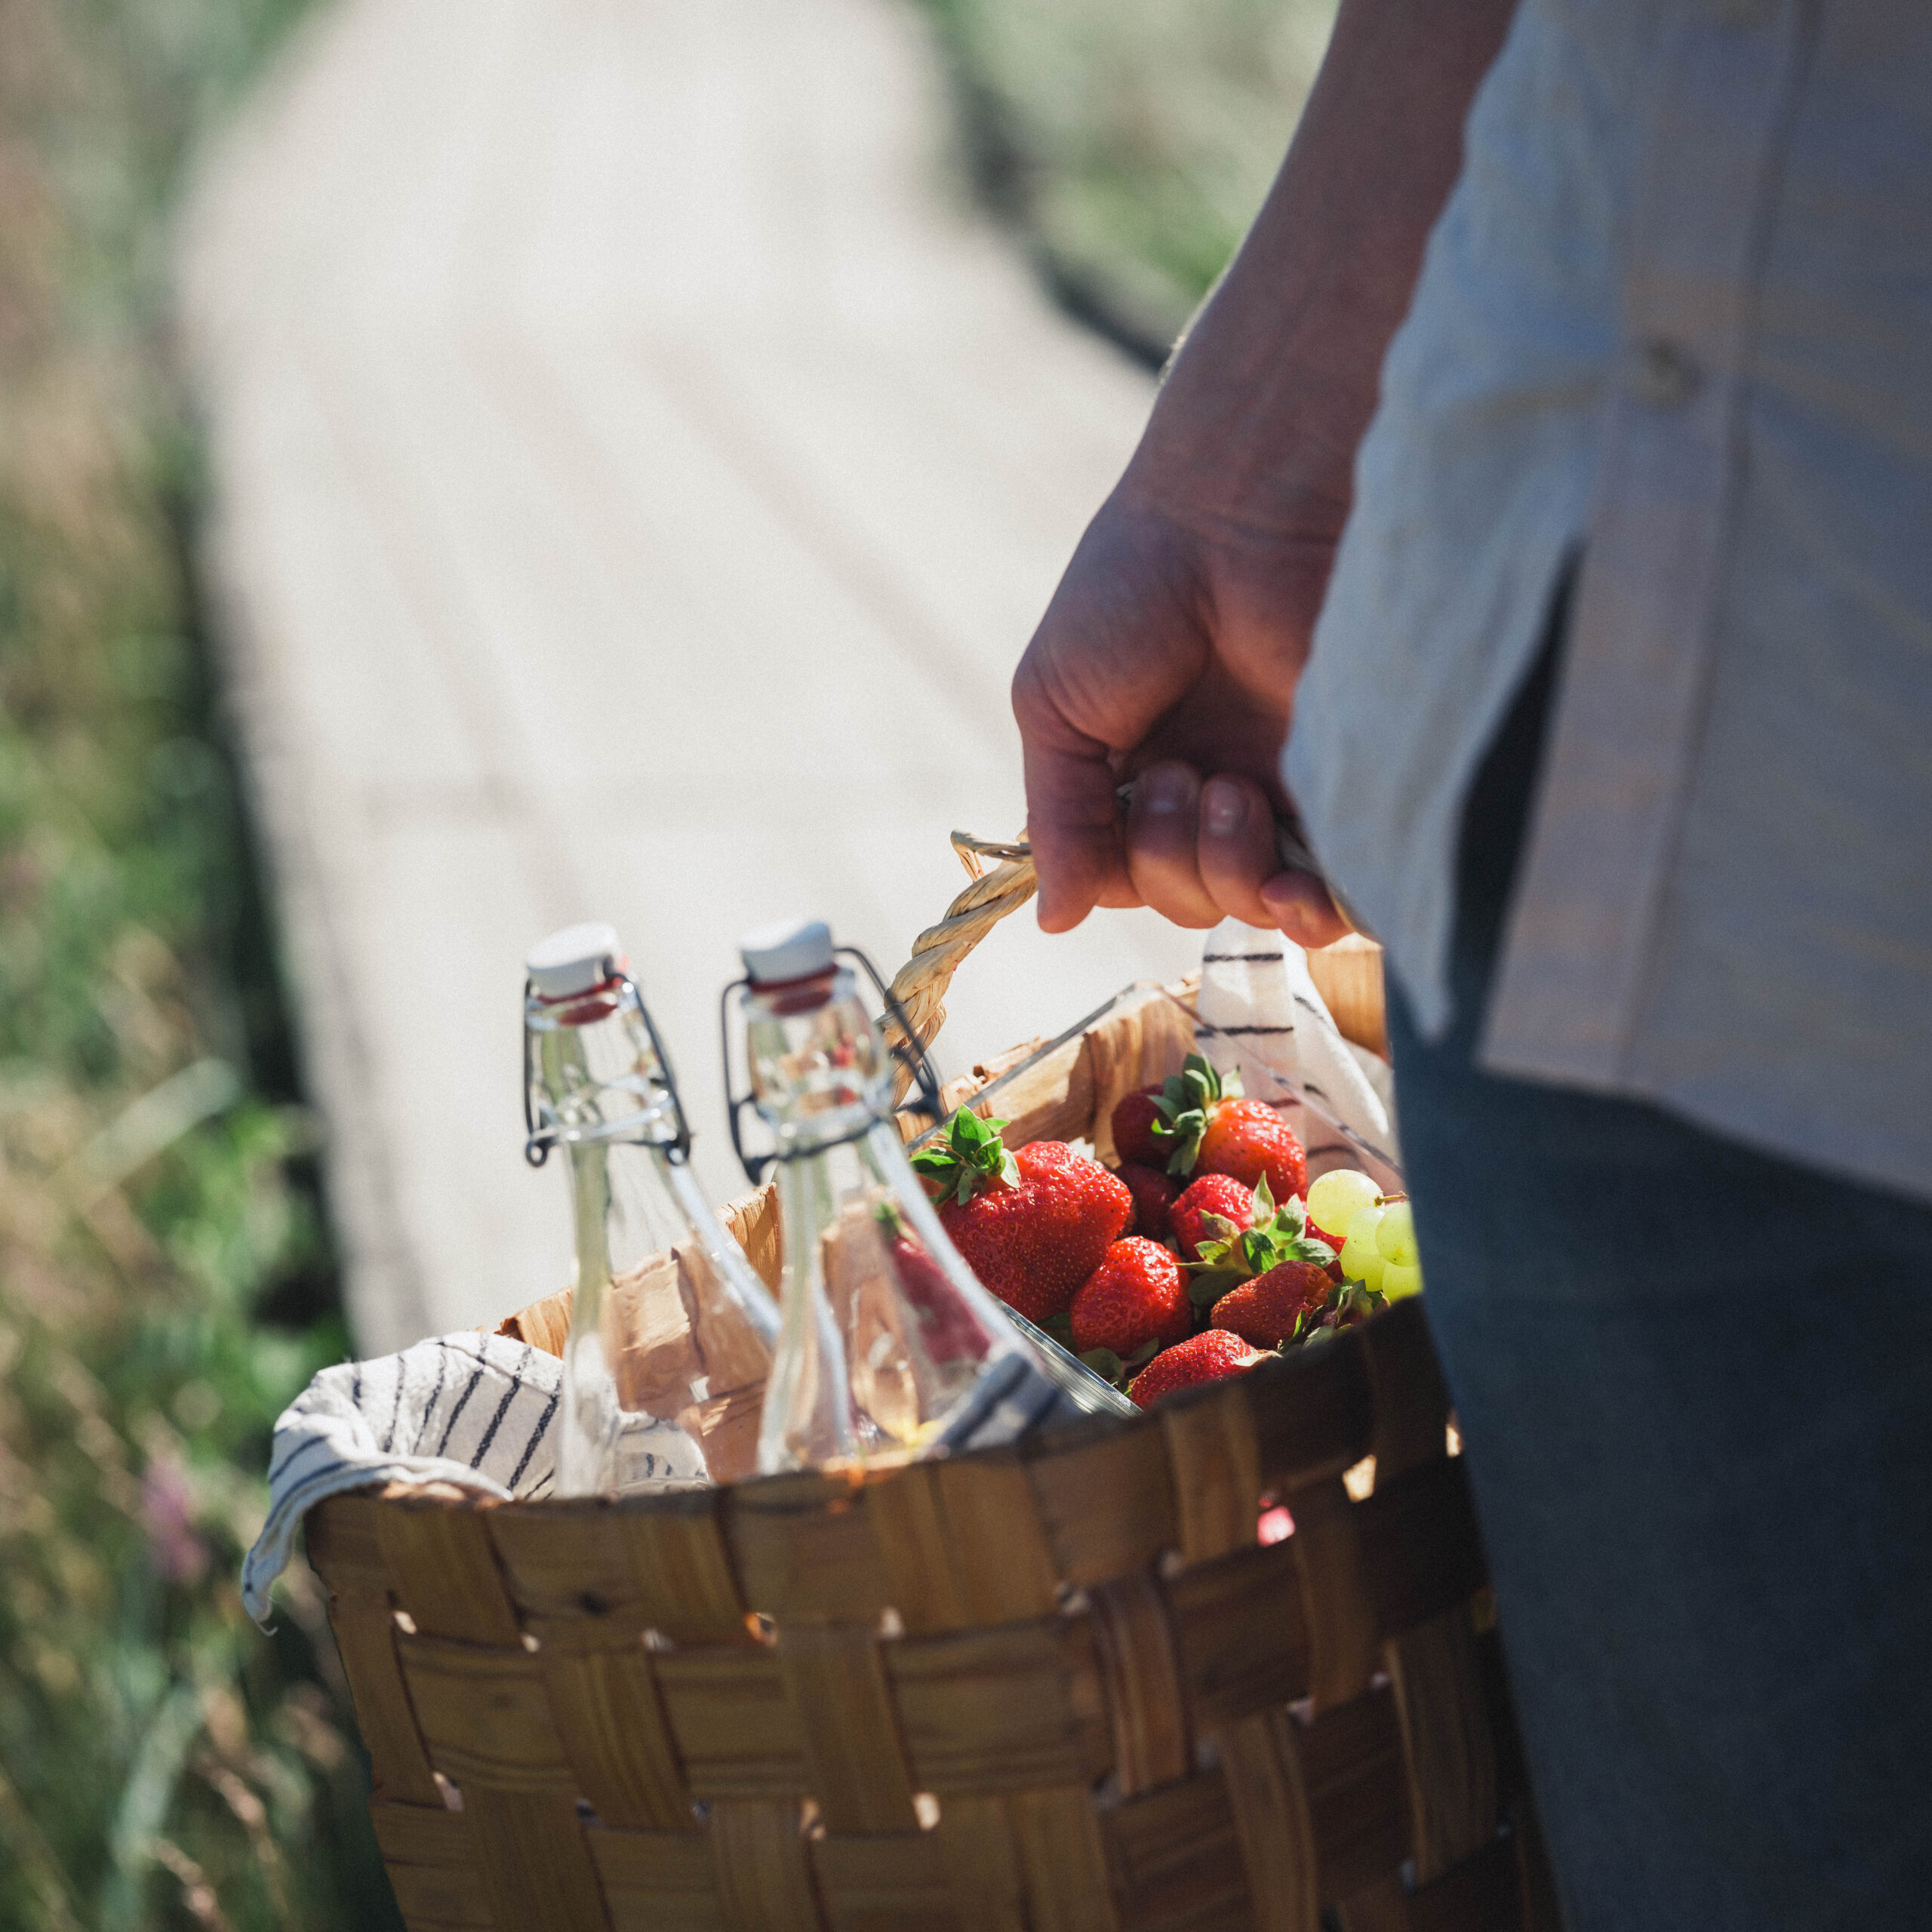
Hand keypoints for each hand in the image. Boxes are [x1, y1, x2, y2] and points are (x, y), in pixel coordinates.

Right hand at [1012, 479, 1349, 946]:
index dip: (1123, 868)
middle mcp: (1215, 784)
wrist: (1240, 516)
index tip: (1132, 794)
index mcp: (1140, 768)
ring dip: (1228, 871)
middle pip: (1188, 899)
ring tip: (1232, 786)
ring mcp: (1286, 789)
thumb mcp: (1054, 705)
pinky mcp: (1352, 787)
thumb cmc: (1132, 589)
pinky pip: (1341, 896)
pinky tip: (1295, 887)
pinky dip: (1314, 913)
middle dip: (1172, 861)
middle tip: (1189, 773)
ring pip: (1254, 906)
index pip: (1128, 876)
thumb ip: (1057, 818)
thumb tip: (1053, 921)